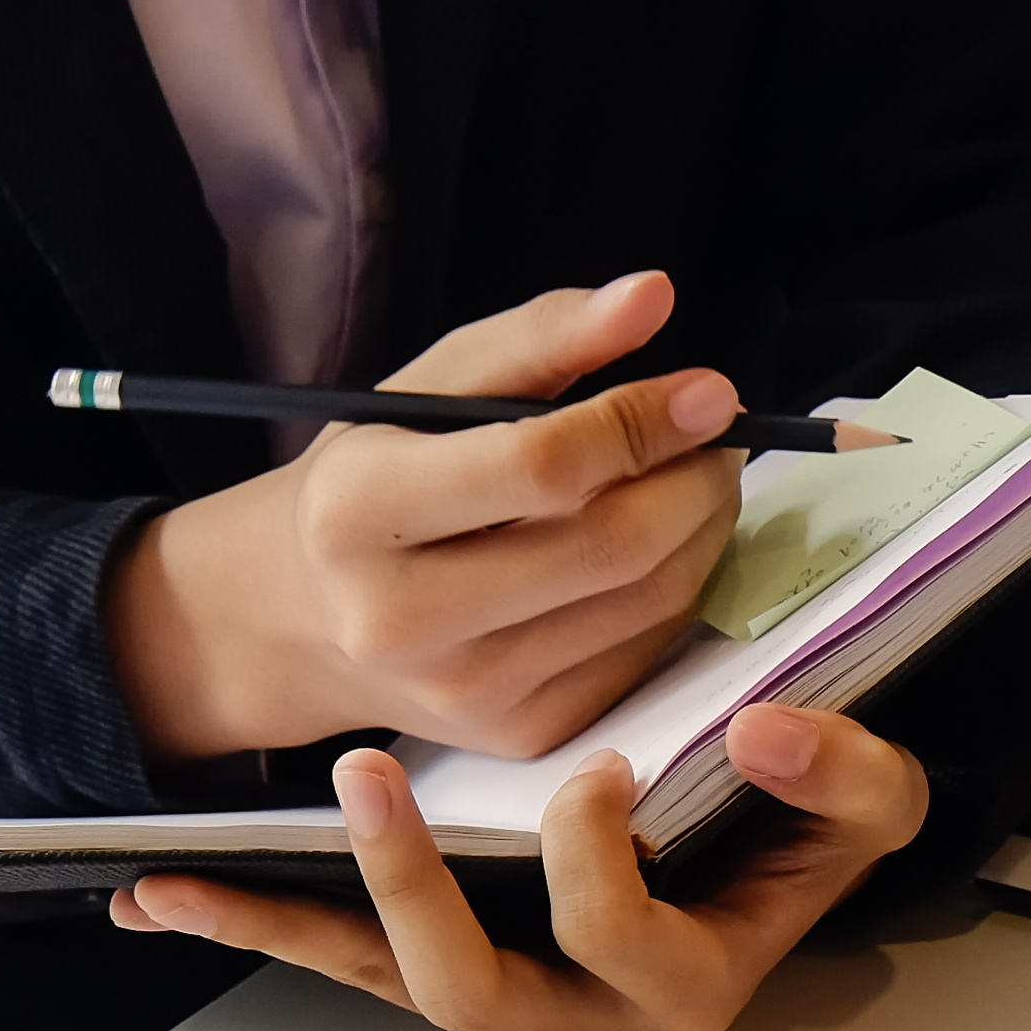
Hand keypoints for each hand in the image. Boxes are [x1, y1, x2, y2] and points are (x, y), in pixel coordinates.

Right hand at [108, 271, 747, 762]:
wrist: (308, 618)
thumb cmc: (377, 480)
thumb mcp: (426, 390)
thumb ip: (541, 338)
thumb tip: (654, 297)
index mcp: (360, 511)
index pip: (539, 467)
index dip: (642, 423)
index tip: (712, 391)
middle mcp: (403, 617)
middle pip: (609, 546)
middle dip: (695, 481)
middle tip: (722, 438)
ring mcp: (467, 691)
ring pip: (643, 603)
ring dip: (704, 531)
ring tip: (701, 478)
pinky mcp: (521, 734)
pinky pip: (640, 653)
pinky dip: (678, 588)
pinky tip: (666, 545)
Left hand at [110, 705, 926, 1030]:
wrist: (783, 845)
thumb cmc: (817, 825)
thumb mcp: (875, 798)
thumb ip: (845, 776)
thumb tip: (764, 733)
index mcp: (688, 980)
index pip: (625, 941)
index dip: (599, 863)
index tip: (600, 766)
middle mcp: (589, 1016)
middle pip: (480, 993)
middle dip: (411, 892)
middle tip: (371, 778)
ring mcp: (511, 995)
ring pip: (391, 985)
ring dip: (292, 924)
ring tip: (190, 874)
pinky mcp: (449, 959)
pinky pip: (341, 957)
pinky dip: (254, 923)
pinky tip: (158, 897)